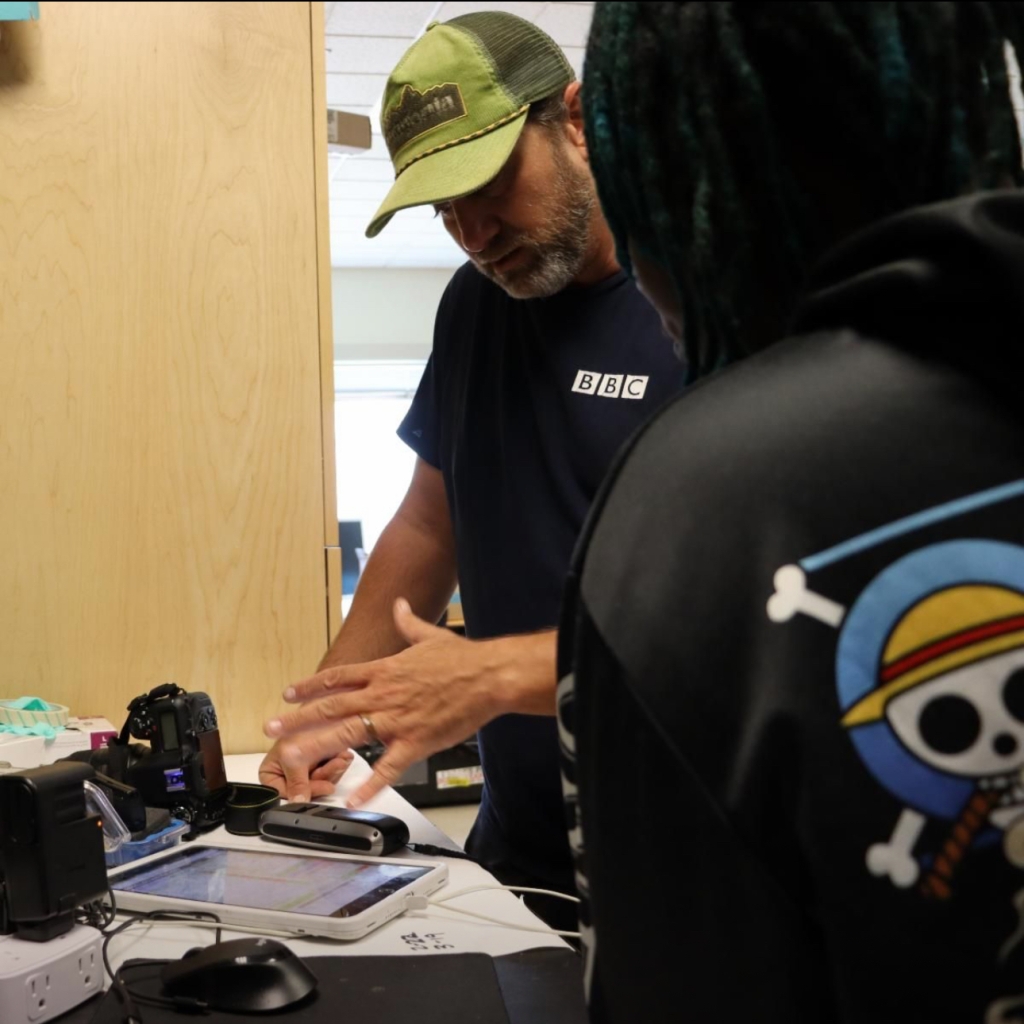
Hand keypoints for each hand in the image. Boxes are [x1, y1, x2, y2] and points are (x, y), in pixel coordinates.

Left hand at [263, 598, 511, 806]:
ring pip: (348, 734)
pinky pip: (388, 767)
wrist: (489, 676)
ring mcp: (397, 720)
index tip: (289, 693)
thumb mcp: (430, 635)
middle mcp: (384, 695)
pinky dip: (370, 784)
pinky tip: (354, 798)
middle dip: (298, 719)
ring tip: (291, 759)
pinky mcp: (416, 742)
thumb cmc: (463, 659)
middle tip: (272, 729)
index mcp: (385, 671)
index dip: (310, 686)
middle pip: (332, 707)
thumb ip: (409, 623)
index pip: (338, 678)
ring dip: (316, 746)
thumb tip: (400, 605)